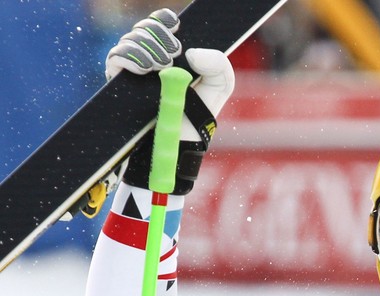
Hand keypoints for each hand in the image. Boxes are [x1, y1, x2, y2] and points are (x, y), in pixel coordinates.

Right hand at [105, 9, 234, 193]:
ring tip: (162, 65)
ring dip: (146, 45)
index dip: (165, 20)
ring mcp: (133, 69)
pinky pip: (115, 58)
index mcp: (173, 53)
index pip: (162, 23)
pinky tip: (145, 68)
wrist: (177, 146)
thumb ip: (219, 65)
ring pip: (130, 39)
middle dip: (159, 33)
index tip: (177, 26)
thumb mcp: (219, 88)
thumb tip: (192, 53)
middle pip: (145, 28)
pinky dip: (129, 57)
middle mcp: (150, 57)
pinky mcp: (119, 83)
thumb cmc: (197, 116)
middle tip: (174, 52)